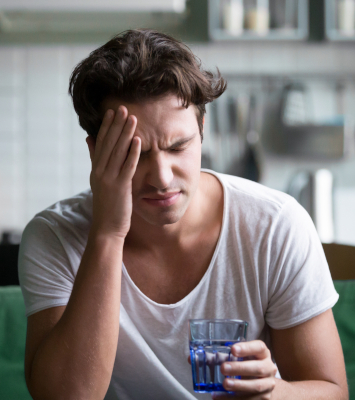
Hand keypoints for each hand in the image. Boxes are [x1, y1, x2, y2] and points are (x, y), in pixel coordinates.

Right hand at [86, 106, 140, 238]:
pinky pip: (127, 167)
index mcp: (96, 169)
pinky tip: (138, 141)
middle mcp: (100, 171)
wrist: (106, 228)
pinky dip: (132, 153)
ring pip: (118, 152)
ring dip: (125, 134)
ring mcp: (109, 179)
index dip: (107, 127)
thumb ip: (95, 159)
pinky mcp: (120, 187)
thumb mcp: (98, 180)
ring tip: (132, 119)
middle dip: (116, 125)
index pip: (101, 143)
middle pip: (109, 144)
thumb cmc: (107, 205)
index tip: (113, 112)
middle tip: (123, 108)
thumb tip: (89, 139)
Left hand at [212, 340, 276, 398]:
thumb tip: (199, 357)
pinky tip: (219, 396)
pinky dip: (233, 399)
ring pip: (256, 386)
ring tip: (224, 384)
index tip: (233, 349)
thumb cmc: (248, 365)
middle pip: (258, 368)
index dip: (247, 348)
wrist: (264, 383)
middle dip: (240, 368)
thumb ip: (225, 356)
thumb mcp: (241, 357)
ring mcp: (268, 384)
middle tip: (224, 368)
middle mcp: (268, 368)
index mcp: (263, 354)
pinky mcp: (264, 398)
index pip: (259, 347)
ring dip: (239, 385)